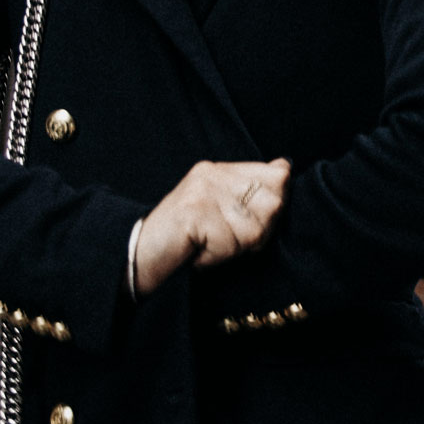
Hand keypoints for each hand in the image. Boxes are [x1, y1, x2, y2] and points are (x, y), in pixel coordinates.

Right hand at [131, 158, 289, 295]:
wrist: (138, 253)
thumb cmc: (183, 240)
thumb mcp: (218, 209)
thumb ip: (249, 190)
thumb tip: (285, 167)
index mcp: (220, 170)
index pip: (277, 176)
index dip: (276, 206)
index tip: (250, 225)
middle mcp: (213, 174)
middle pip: (273, 203)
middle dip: (260, 233)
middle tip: (228, 242)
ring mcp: (203, 192)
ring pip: (256, 228)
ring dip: (238, 248)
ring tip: (211, 246)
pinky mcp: (194, 213)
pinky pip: (231, 243)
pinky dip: (219, 256)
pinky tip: (199, 252)